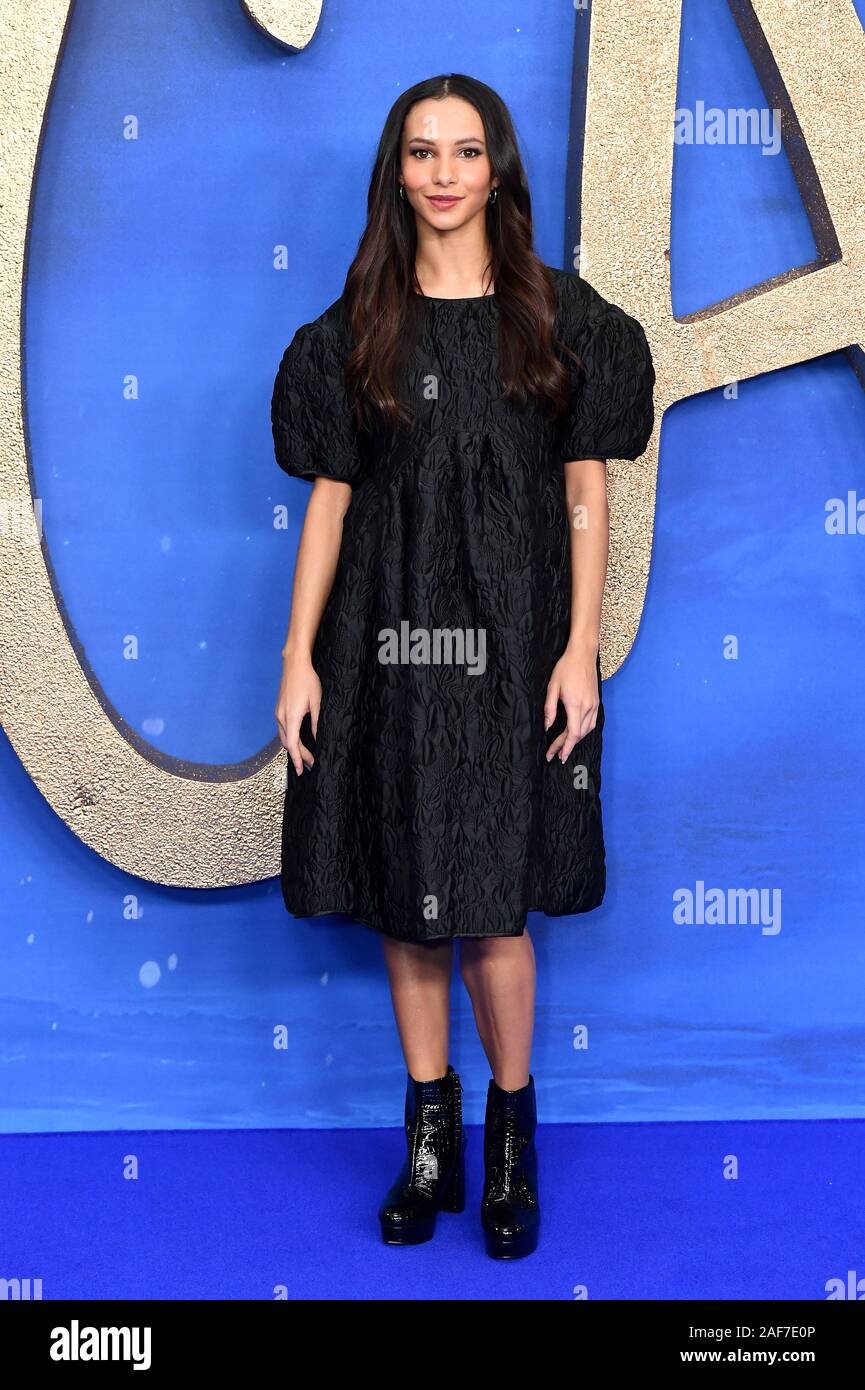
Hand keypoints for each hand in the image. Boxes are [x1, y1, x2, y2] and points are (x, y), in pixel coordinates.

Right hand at [275, 655, 321, 775]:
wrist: (294, 664)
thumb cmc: (307, 681)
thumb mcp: (317, 702)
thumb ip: (316, 722)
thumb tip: (318, 738)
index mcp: (291, 716)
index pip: (293, 744)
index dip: (298, 759)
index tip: (302, 770)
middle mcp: (281, 716)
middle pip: (288, 743)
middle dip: (298, 756)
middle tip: (309, 766)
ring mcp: (278, 713)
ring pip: (284, 737)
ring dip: (293, 748)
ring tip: (304, 757)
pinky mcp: (279, 709)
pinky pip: (282, 729)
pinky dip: (289, 739)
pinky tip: (297, 742)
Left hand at [544, 643, 598, 762]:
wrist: (583, 654)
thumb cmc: (565, 668)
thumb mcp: (552, 688)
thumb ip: (550, 709)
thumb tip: (547, 726)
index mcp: (575, 705)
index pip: (572, 733)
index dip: (563, 746)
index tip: (555, 755)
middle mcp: (587, 707)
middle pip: (579, 735)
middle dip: (567, 746)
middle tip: (555, 755)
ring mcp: (594, 705)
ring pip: (587, 730)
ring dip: (576, 740)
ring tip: (564, 746)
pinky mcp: (596, 702)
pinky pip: (592, 722)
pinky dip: (583, 731)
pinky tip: (576, 733)